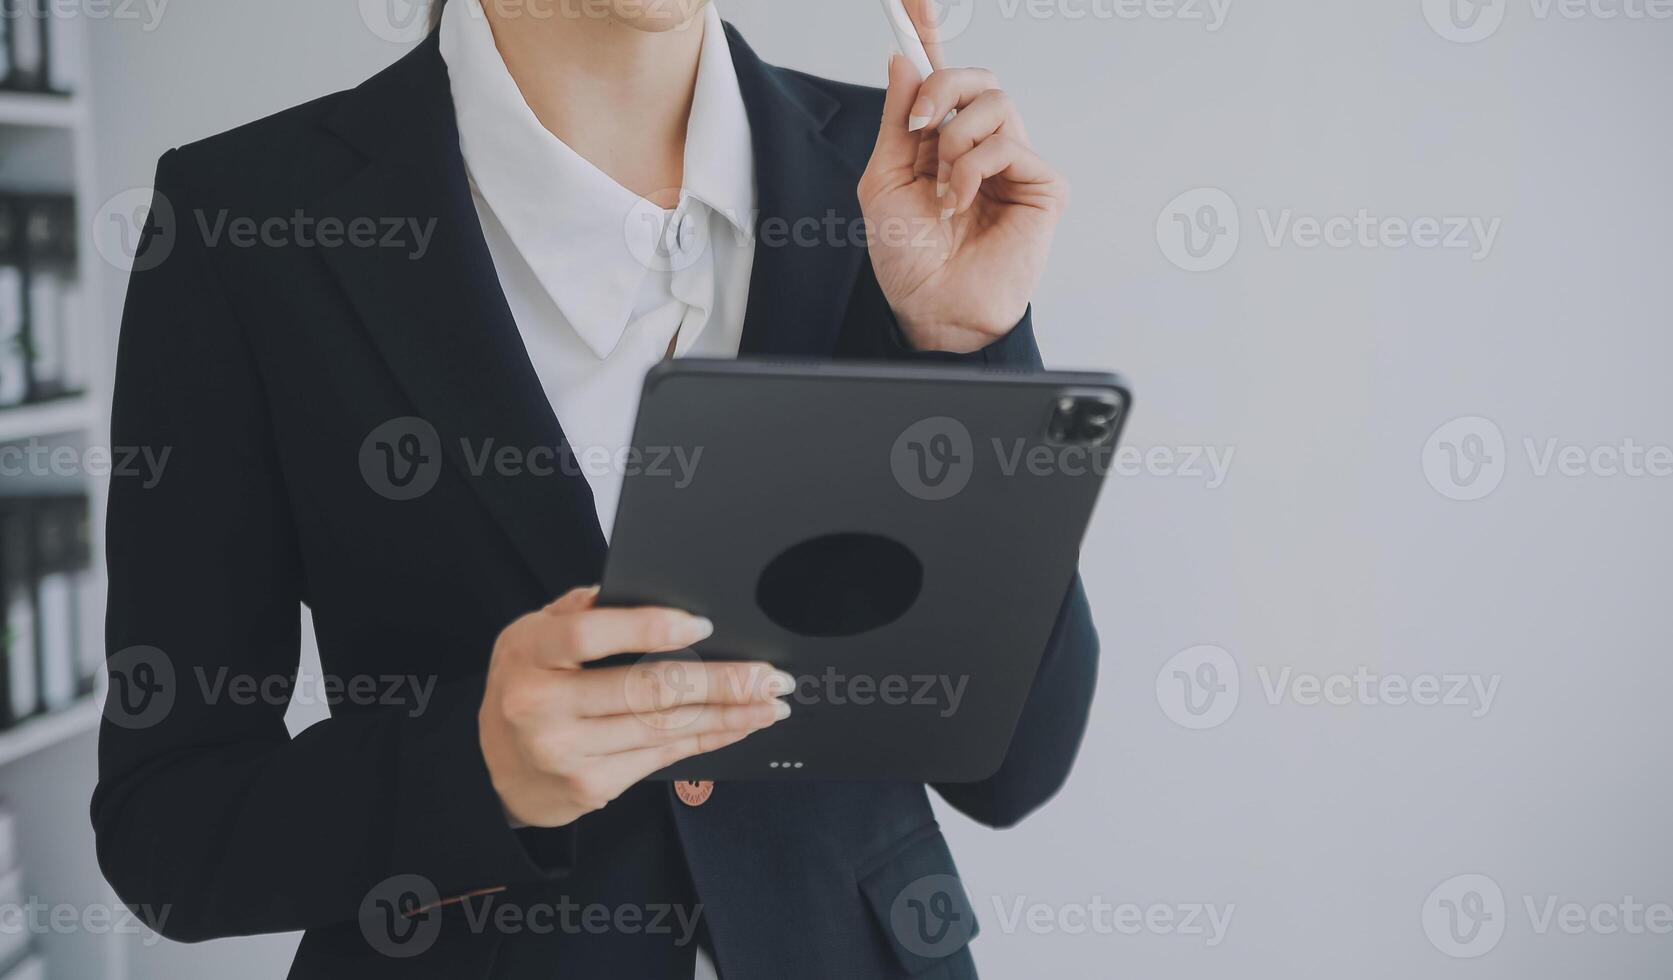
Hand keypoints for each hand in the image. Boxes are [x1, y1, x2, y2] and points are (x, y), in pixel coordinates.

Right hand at [479, 586, 791, 827]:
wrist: (500, 771)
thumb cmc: (528, 685)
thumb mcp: (533, 636)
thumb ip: (579, 612)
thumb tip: (645, 592)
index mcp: (528, 653)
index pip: (589, 636)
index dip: (648, 629)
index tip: (703, 624)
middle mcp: (541, 705)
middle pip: (645, 690)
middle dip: (720, 682)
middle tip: (770, 674)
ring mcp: (566, 752)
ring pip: (664, 727)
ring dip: (729, 714)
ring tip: (770, 701)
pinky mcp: (591, 786)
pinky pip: (663, 756)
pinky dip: (709, 738)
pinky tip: (740, 725)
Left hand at [859, 0, 1068, 353]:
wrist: (931, 310)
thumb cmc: (908, 259)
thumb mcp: (883, 179)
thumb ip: (896, 119)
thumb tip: (903, 61)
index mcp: (941, 141)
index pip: (942, 76)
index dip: (929, 32)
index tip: (913, 0)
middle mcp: (981, 146)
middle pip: (976, 77)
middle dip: (942, 86)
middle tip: (918, 124)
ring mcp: (1015, 165)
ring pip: (995, 103)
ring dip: (955, 143)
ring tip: (943, 190)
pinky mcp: (1041, 186)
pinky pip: (1010, 142)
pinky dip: (976, 168)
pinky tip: (963, 202)